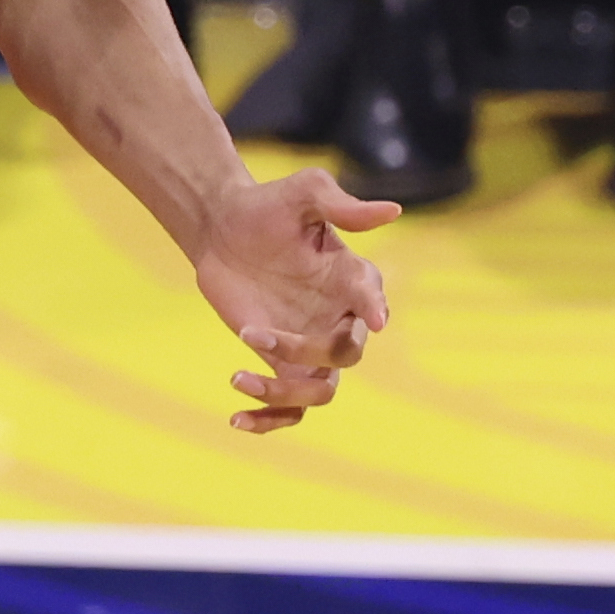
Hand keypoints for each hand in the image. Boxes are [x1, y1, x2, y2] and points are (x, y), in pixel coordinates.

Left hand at [191, 168, 398, 432]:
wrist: (221, 227)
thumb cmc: (267, 206)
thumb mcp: (302, 194)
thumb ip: (340, 204)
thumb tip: (393, 210)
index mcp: (351, 280)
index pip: (371, 301)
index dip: (374, 310)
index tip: (374, 319)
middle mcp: (339, 318)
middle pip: (346, 355)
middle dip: (304, 351)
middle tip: (250, 332)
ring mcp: (313, 346)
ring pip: (322, 391)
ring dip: (283, 392)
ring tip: (238, 378)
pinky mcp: (282, 362)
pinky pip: (290, 406)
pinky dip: (269, 419)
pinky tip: (236, 419)